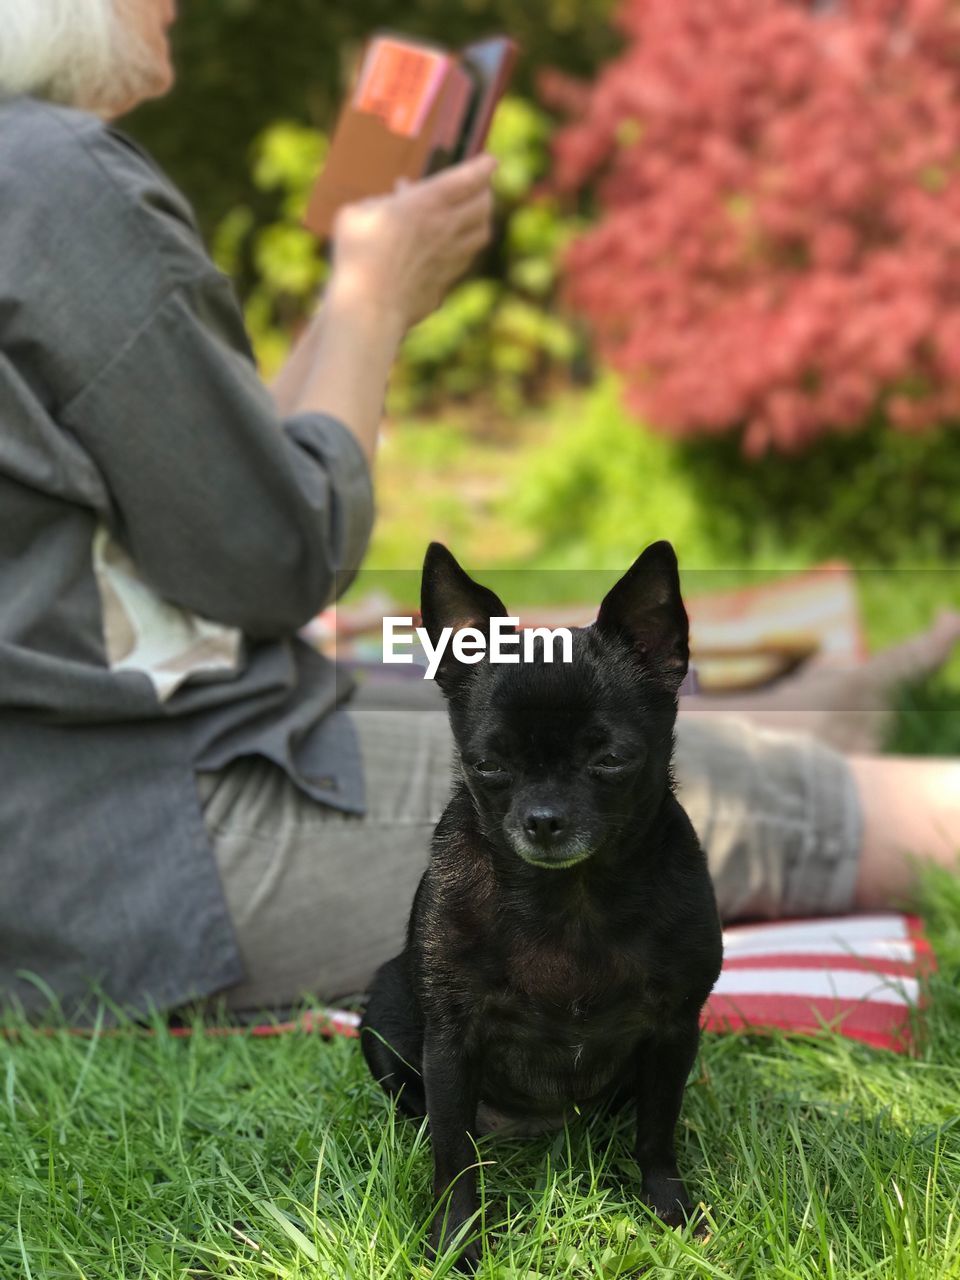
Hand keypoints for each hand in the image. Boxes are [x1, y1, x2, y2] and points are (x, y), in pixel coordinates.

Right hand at [328, 154, 496, 332]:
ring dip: (481, 219)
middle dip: (485, 191)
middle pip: (484, 204)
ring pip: (482, 233)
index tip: (491, 161)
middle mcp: (446, 228)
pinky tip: (456, 245)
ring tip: (474, 214)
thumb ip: (380, 201)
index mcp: (427, 203)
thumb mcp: (358, 213)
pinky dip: (466, 246)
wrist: (370, 306)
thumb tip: (397, 197)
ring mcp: (450, 258)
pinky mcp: (446, 282)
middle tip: (480, 187)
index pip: (468, 178)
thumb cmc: (358, 257)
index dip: (483, 166)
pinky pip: (467, 258)